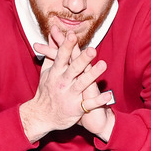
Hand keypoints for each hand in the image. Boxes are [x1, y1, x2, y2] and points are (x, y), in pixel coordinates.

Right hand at [20, 26, 114, 142]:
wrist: (42, 115)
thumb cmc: (46, 90)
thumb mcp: (46, 71)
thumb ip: (51, 52)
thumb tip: (52, 35)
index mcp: (56, 73)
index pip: (61, 57)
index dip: (66, 46)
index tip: (72, 35)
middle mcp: (62, 83)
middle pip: (74, 69)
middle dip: (82, 59)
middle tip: (92, 50)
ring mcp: (70, 95)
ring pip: (83, 84)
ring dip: (93, 74)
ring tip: (104, 65)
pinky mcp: (76, 108)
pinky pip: (89, 104)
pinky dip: (98, 100)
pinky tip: (108, 95)